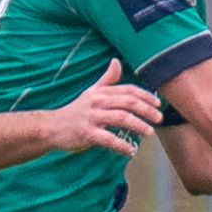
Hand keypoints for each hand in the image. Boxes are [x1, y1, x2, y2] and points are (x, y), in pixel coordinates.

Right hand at [46, 60, 164, 155]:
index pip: (128, 90)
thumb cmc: (76, 110)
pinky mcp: (86, 133)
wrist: (53, 126)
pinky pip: (107, 139)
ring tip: (149, 132)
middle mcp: (98, 101)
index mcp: (102, 92)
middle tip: (159, 119)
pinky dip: (121, 145)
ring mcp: (92, 117)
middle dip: (147, 110)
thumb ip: (107, 79)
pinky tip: (131, 150)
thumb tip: (117, 61)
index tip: (158, 105)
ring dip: (138, 125)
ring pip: (120, 118)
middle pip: (128, 102)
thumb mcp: (92, 92)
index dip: (146, 96)